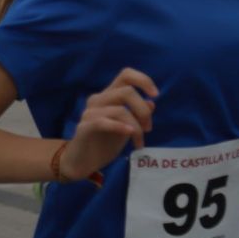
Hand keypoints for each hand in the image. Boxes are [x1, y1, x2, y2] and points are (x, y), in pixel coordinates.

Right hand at [58, 68, 157, 182]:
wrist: (83, 162)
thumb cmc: (104, 143)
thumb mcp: (127, 128)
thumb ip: (137, 115)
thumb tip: (151, 103)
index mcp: (109, 95)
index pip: (126, 75)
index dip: (143, 80)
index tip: (155, 95)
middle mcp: (98, 99)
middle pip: (126, 91)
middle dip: (143, 111)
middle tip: (148, 129)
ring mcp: (90, 112)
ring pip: (119, 110)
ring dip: (136, 128)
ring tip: (139, 143)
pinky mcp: (84, 127)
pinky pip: (103, 121)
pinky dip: (119, 127)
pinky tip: (128, 134)